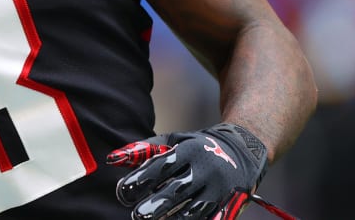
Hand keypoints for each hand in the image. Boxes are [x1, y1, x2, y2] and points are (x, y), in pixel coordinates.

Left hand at [107, 123, 283, 219]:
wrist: (243, 150)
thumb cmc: (198, 146)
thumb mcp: (173, 142)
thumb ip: (143, 151)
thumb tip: (112, 159)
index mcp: (188, 151)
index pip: (161, 167)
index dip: (141, 180)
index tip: (124, 191)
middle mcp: (205, 169)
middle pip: (177, 191)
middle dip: (155, 204)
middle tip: (137, 214)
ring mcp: (218, 189)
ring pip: (194, 209)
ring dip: (172, 219)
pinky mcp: (228, 204)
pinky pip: (210, 219)